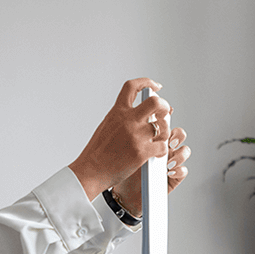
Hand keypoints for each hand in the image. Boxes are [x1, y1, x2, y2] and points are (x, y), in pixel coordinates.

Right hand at [68, 78, 173, 200]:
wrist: (90, 171)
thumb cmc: (97, 152)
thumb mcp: (107, 125)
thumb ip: (123, 117)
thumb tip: (141, 113)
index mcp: (117, 112)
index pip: (132, 86)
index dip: (146, 82)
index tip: (155, 87)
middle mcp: (127, 121)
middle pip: (155, 102)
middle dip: (164, 107)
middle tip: (163, 114)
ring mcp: (135, 136)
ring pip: (162, 127)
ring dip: (164, 133)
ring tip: (158, 139)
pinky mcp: (141, 152)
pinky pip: (162, 146)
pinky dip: (162, 150)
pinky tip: (156, 153)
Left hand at [109, 125, 188, 216]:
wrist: (122, 194)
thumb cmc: (120, 170)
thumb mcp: (122, 147)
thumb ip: (131, 131)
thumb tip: (133, 112)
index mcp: (151, 138)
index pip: (164, 123)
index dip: (167, 119)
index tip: (163, 119)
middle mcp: (162, 148)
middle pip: (178, 134)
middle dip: (177, 135)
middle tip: (169, 141)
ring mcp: (169, 162)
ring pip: (184, 151)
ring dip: (180, 154)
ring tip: (168, 161)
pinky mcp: (173, 177)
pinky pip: (183, 171)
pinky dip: (179, 170)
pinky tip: (168, 171)